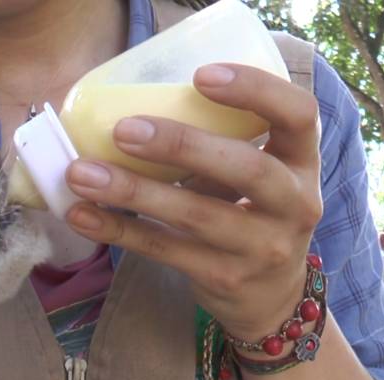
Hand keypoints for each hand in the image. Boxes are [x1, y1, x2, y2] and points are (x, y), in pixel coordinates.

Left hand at [64, 64, 322, 340]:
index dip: (256, 90)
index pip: (299, 115)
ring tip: (81, 174)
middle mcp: (294, 205)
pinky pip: (163, 249)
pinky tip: (81, 215)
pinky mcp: (223, 278)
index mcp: (303, 163)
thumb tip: (133, 111)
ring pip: (194, 216)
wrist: (271, 299)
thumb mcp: (263, 178)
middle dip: (181, 145)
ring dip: (132, 192)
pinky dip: (118, 231)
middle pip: (246, 168)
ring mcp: (260, 248)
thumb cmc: (254, 216)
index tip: (200, 76)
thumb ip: (223, 146)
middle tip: (123, 130)